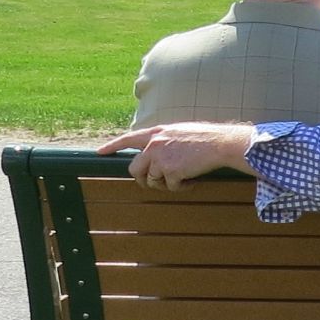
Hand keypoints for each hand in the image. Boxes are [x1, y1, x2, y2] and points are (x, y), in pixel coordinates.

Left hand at [98, 122, 255, 190]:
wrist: (220, 143)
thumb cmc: (205, 138)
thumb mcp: (179, 132)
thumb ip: (164, 141)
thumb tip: (154, 157)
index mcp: (156, 133)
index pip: (128, 139)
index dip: (113, 145)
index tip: (99, 152)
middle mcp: (154, 145)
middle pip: (134, 168)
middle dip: (144, 178)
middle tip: (156, 182)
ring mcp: (160, 158)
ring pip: (153, 180)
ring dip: (167, 183)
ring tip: (183, 177)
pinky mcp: (170, 171)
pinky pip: (169, 187)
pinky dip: (181, 187)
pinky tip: (192, 179)